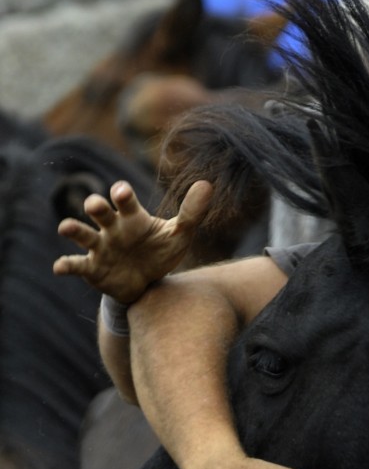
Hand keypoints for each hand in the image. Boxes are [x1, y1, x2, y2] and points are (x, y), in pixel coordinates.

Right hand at [52, 179, 211, 303]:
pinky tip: (60, 267)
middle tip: (96, 205)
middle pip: (100, 212)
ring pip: (82, 234)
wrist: (147, 283)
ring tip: (67, 227)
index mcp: (132, 218)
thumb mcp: (179, 234)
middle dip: (96, 207)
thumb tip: (207, 185)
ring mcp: (99, 247)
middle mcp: (112, 228)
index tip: (122, 192)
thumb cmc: (160, 251)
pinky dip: (66, 265)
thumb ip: (191, 212)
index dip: (122, 195)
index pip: (125, 201)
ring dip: (73, 229)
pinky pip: (76, 265)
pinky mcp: (92, 268)